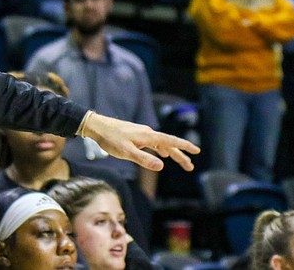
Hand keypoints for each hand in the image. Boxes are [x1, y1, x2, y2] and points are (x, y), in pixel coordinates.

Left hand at [83, 112, 199, 171]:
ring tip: (182, 162)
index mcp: (147, 136)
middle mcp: (147, 133)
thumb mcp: (126, 152)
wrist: (96, 126)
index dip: (184, 146)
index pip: (170, 141)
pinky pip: (153, 143)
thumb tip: (162, 166)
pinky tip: (162, 154)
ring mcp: (142, 133)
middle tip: (190, 167)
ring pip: (161, 144)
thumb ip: (143, 159)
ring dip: (172, 153)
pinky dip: (161, 149)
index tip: (197, 151)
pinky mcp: (136, 135)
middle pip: (168, 144)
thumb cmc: (110, 139)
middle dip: (181, 155)